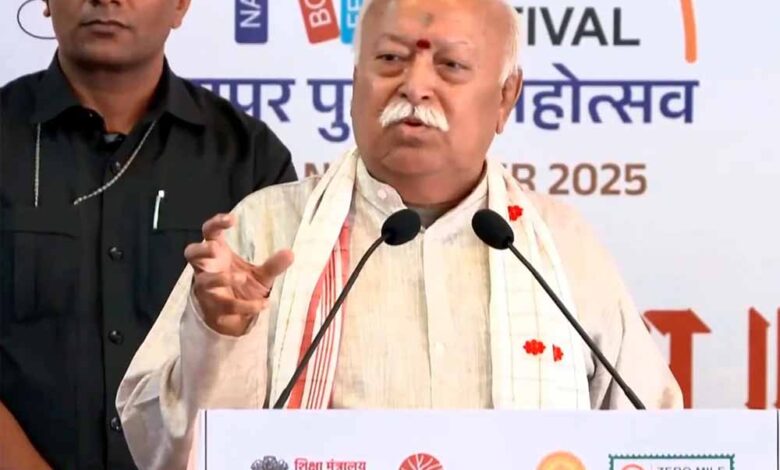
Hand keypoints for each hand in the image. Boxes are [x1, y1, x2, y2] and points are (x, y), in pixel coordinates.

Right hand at [184, 213, 293, 335]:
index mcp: (217, 254)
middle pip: (191, 253)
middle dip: (200, 250)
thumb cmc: (242, 287)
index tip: (231, 219)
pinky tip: (264, 304)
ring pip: (205, 281)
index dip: (215, 223)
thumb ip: (273, 265)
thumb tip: (291, 253)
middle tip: (215, 248)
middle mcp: (208, 269)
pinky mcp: (214, 308)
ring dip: (222, 278)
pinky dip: (246, 305)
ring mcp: (207, 289)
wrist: (235, 318)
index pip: (209, 233)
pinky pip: (226, 305)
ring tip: (242, 277)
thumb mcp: (261, 275)